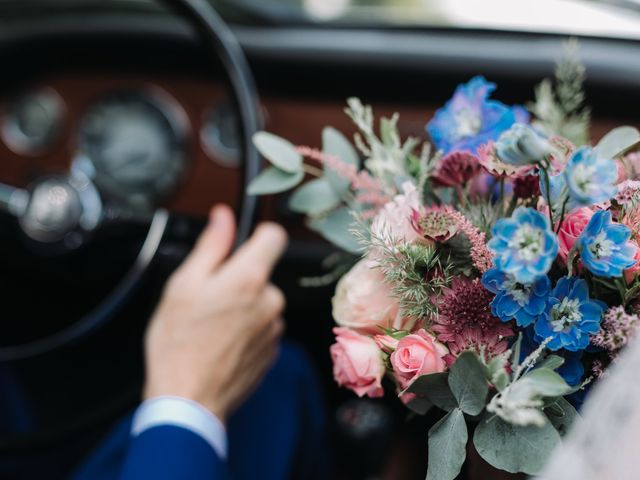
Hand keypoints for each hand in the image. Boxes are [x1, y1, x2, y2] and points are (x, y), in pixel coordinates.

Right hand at [143, 204, 286, 422]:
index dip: (257, 234)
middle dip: (238, 278)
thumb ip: (211, 245)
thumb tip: (224, 216)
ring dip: (241, 306)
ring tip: (210, 326)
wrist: (189, 399)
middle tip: (207, 300)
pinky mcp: (273, 350)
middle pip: (261, 272)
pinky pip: (261, 326)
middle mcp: (271, 300)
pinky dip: (245, 329)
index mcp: (249, 278)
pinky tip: (220, 343)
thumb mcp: (184, 284)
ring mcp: (274, 327)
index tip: (239, 245)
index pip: (274, 235)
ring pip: (260, 301)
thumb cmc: (178, 343)